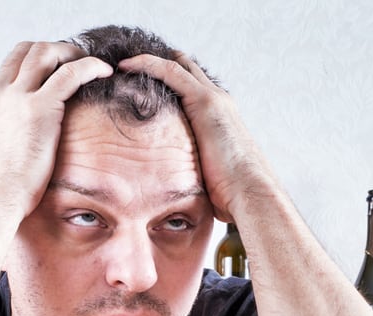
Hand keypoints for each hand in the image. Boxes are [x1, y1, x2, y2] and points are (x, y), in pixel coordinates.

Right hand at [0, 41, 112, 226]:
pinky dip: (90, 66)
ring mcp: (15, 96)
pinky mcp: (38, 108)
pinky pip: (71, 73)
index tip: (54, 75)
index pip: (9, 69)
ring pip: (45, 52)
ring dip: (71, 53)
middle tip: (76, 62)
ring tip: (92, 64)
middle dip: (53, 51)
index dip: (33, 66)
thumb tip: (16, 154)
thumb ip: (2, 142)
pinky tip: (105, 72)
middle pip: (25, 51)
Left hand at [117, 53, 275, 222]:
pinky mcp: (205, 101)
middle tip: (128, 65)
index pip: (192, 89)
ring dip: (149, 61)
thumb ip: (191, 172)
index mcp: (220, 119)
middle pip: (187, 71)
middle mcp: (219, 102)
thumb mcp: (206, 178)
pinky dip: (148, 64)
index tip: (140, 83)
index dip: (167, 81)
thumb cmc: (231, 196)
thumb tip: (173, 191)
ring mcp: (214, 99)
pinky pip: (171, 72)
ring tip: (122, 62)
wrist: (250, 194)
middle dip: (158, 64)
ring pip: (176, 66)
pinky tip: (126, 66)